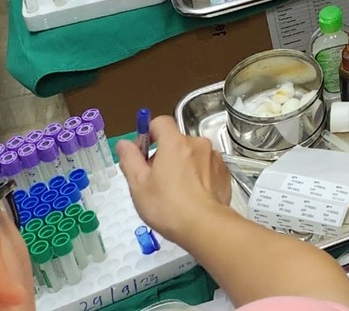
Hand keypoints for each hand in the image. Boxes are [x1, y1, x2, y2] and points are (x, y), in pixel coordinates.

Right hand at [115, 116, 235, 245]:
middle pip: (176, 141)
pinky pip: (206, 167)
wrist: (204, 225)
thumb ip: (130, 159)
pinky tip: (191, 195)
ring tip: (174, 192)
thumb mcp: (138, 184)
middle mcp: (198, 144)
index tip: (142, 153)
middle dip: (164, 155)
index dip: (148, 134)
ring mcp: (214, 157)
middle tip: (155, 181)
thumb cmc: (167, 206)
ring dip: (182, 166)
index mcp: (175, 142)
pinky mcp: (224, 172)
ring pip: (192, 155)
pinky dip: (197, 176)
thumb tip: (124, 144)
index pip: (160, 122)